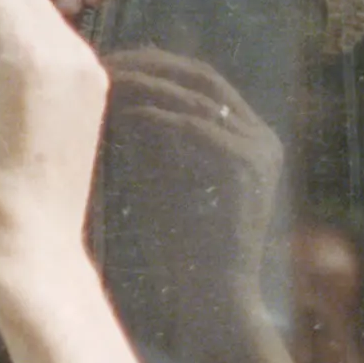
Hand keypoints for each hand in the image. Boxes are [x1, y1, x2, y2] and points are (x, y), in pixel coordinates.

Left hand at [100, 49, 281, 327]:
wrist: (215, 300)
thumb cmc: (179, 249)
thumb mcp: (163, 179)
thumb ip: (149, 137)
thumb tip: (108, 91)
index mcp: (249, 139)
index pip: (200, 81)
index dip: (153, 66)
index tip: (107, 62)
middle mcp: (262, 138)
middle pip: (202, 77)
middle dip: (149, 65)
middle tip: (100, 62)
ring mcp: (261, 150)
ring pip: (199, 95)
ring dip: (147, 85)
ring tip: (102, 82)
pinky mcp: (251, 166)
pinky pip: (199, 125)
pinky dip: (157, 115)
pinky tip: (120, 112)